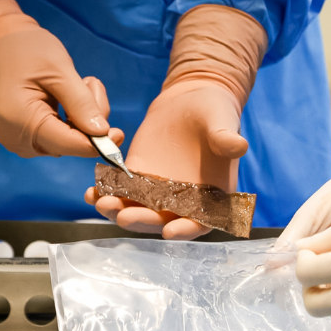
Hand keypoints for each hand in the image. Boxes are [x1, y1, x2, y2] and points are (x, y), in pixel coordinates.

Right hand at [0, 0, 122, 157]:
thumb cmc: (26, 49)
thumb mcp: (59, 71)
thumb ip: (81, 104)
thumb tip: (103, 134)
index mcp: (21, 123)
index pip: (71, 145)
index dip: (99, 142)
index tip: (120, 133)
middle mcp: (18, 140)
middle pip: (71, 145)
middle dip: (89, 121)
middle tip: (90, 84)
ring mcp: (20, 142)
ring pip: (69, 142)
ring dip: (82, 118)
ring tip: (78, 84)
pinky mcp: (26, 138)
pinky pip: (60, 137)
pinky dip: (72, 120)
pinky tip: (69, 96)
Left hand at [87, 4, 267, 239]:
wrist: (192, 98)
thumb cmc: (216, 112)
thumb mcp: (223, 122)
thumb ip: (226, 138)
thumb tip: (239, 146)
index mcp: (212, 196)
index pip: (201, 221)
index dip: (187, 229)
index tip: (170, 232)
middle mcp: (184, 200)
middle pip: (163, 220)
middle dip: (143, 221)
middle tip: (124, 215)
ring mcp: (159, 191)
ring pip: (138, 210)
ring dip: (119, 211)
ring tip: (101, 203)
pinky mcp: (139, 176)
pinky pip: (121, 191)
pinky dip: (106, 193)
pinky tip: (92, 192)